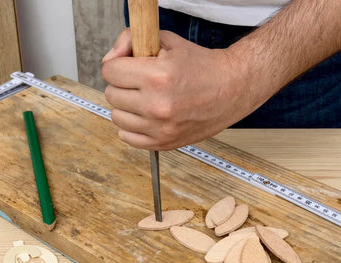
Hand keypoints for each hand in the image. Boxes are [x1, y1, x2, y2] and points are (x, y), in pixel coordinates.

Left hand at [102, 29, 256, 149]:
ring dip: (126, 106)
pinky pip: (127, 137)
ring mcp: (160, 128)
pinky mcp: (164, 143)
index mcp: (157, 76)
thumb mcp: (167, 41)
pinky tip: (144, 117)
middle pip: (111, 94)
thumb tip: (109, 60)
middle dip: (122, 85)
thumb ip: (131, 41)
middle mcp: (157, 105)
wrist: (231, 89)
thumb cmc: (201, 66)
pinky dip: (131, 127)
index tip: (128, 66)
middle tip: (139, 82)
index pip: (110, 71)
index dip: (117, 65)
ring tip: (144, 99)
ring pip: (117, 117)